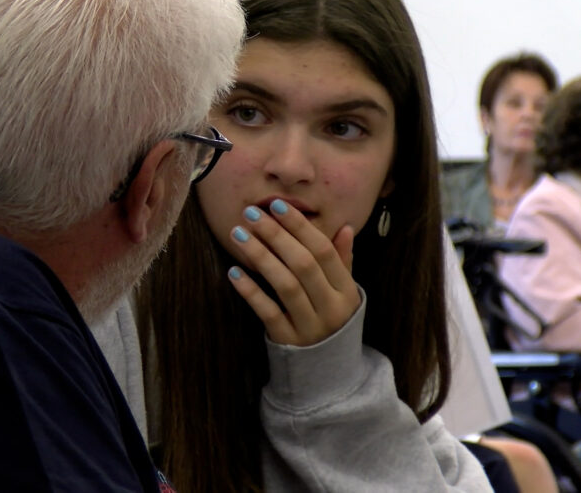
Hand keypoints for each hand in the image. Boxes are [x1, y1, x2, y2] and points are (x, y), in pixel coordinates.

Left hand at [226, 199, 359, 346]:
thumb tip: (344, 228)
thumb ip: (342, 262)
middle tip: (252, 214)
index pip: (323, 251)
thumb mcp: (343, 294)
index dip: (300, 226)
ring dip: (261, 256)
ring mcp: (310, 327)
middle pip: (304, 264)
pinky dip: (251, 291)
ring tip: (238, 235)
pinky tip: (234, 272)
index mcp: (346, 291)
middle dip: (277, 235)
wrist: (327, 375)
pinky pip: (268, 312)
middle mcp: (331, 308)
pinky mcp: (288, 342)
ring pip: (286, 285)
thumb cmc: (331, 322)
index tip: (276, 205)